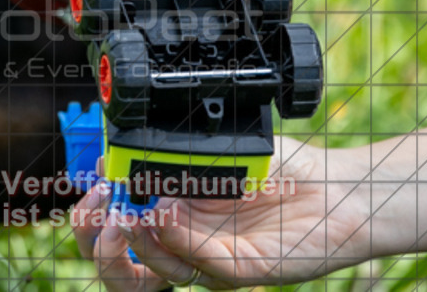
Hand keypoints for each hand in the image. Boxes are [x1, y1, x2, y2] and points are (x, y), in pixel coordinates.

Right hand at [71, 138, 372, 289]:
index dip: (93, 217)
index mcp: (171, 216)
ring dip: (136, 246)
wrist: (336, 186)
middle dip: (96, 244)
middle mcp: (185, 243)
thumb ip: (165, 157)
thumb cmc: (280, 168)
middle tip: (98, 214)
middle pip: (124, 269)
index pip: (117, 232)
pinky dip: (177, 241)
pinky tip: (165, 215)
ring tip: (129, 216)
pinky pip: (201, 265)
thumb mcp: (211, 149)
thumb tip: (109, 157)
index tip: (89, 185)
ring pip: (156, 276)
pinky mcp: (242, 271)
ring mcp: (211, 260)